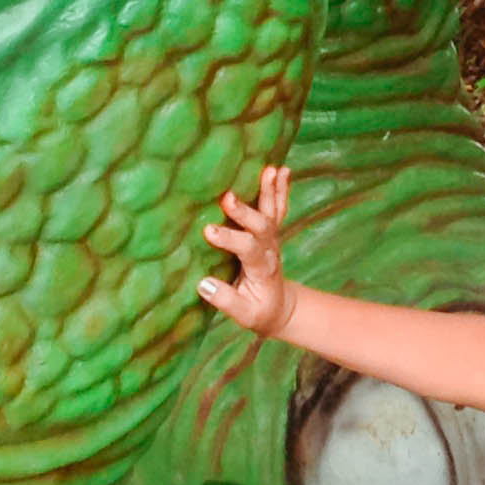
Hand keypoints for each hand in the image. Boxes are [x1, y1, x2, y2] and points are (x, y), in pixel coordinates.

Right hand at [197, 164, 294, 337]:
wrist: (281, 307)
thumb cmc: (258, 311)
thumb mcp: (244, 315)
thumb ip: (226, 300)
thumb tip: (203, 284)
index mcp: (262, 269)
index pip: (247, 250)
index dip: (230, 239)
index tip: (207, 232)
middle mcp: (270, 250)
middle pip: (261, 227)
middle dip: (244, 212)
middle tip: (227, 197)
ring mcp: (273, 238)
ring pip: (273, 212)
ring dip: (270, 190)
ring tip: (270, 170)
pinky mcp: (272, 232)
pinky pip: (278, 208)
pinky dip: (280, 189)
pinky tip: (282, 170)